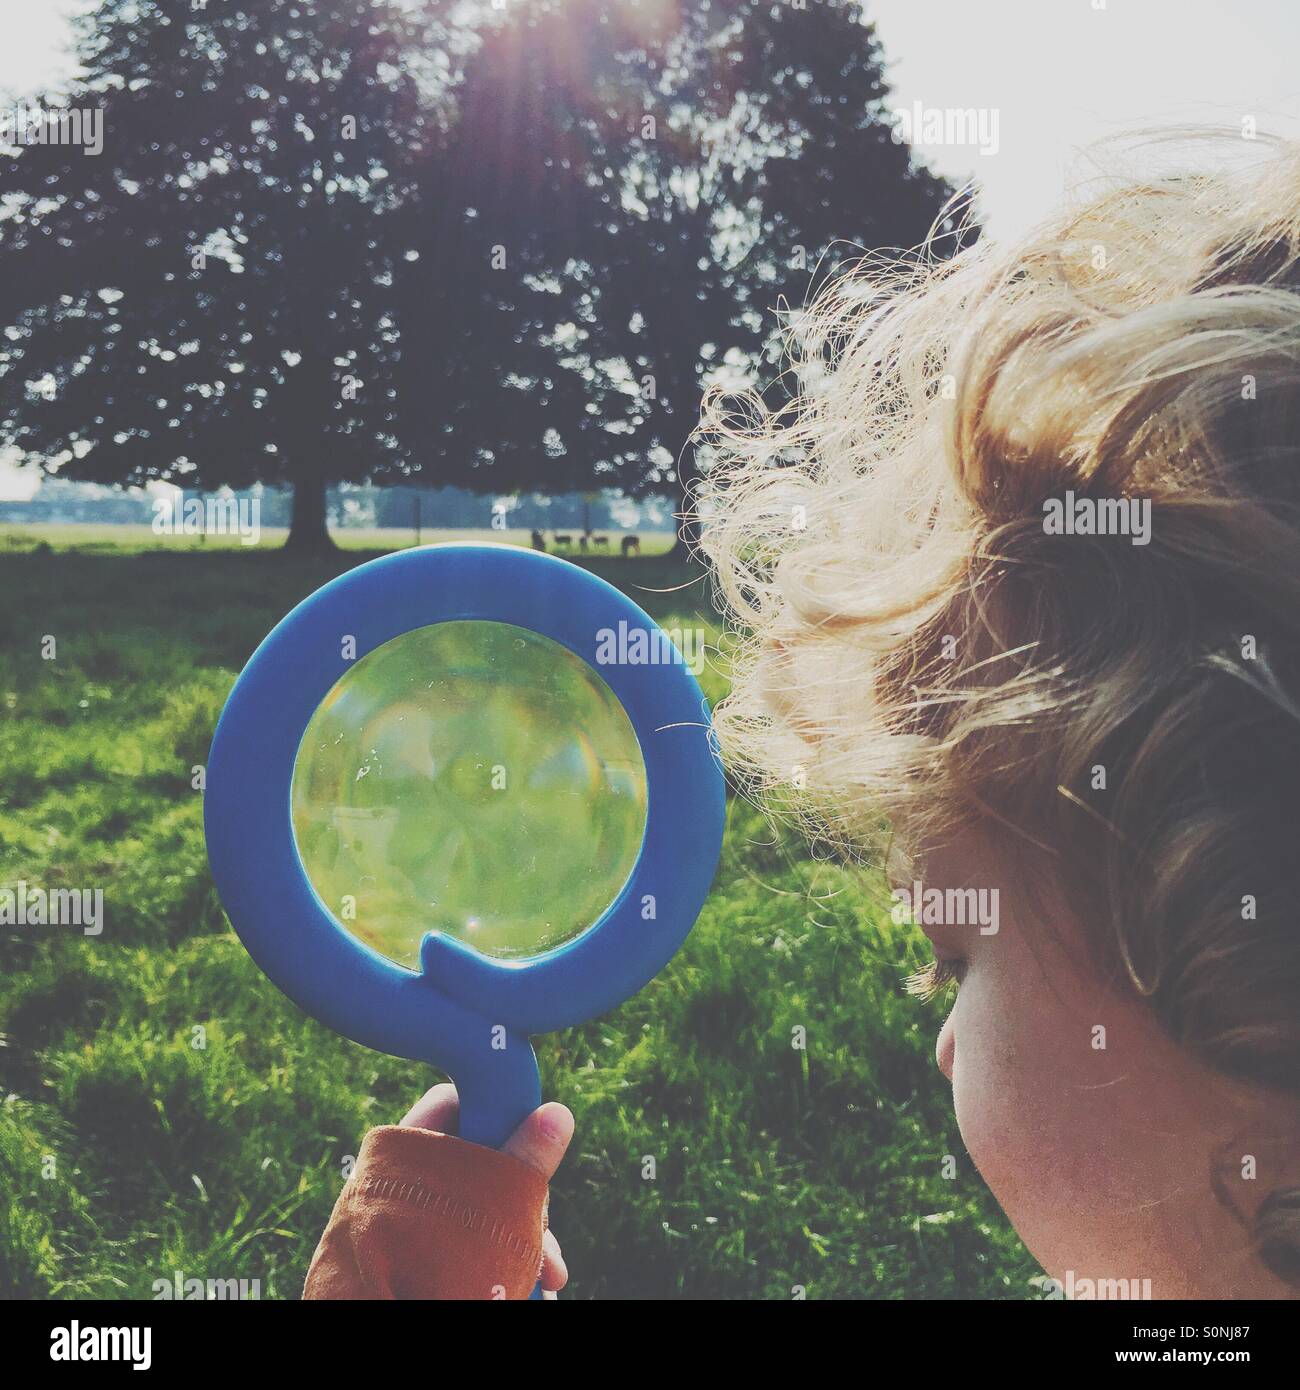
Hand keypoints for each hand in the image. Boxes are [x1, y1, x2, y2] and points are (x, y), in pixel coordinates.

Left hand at [401, 1082, 572, 1296]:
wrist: (391, 1311)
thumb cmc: (439, 1256)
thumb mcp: (494, 1199)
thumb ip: (526, 1155)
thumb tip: (559, 1112)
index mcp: (411, 1145)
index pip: (457, 1100)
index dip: (498, 1110)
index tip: (531, 1131)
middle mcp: (411, 1173)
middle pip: (483, 1155)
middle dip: (525, 1194)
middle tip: (543, 1224)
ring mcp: (418, 1210)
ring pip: (485, 1199)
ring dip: (525, 1229)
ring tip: (549, 1271)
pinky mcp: (427, 1242)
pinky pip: (474, 1230)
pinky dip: (504, 1247)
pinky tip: (538, 1277)